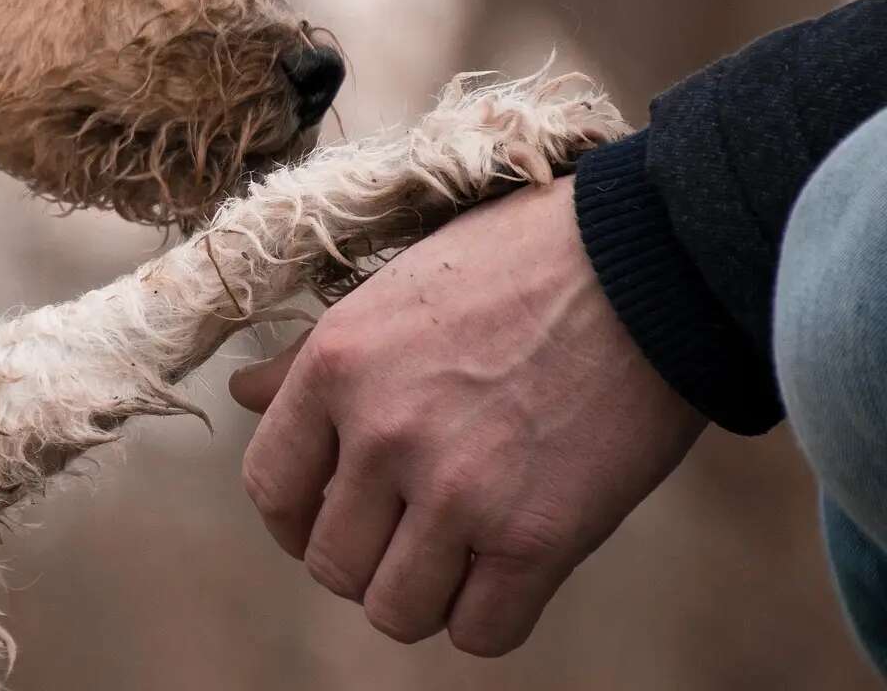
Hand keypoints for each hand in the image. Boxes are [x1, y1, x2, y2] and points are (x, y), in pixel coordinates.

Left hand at [231, 176, 704, 655]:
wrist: (652, 261)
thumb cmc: (523, 261)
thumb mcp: (394, 288)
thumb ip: (313, 356)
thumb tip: (242, 393)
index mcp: (336, 365)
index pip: (269, 486)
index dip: (294, 518)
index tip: (326, 516)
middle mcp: (382, 433)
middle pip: (332, 564)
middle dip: (364, 561)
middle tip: (407, 534)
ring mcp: (456, 490)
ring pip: (396, 611)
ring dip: (423, 597)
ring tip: (457, 557)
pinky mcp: (536, 536)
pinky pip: (480, 633)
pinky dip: (487, 618)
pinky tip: (508, 573)